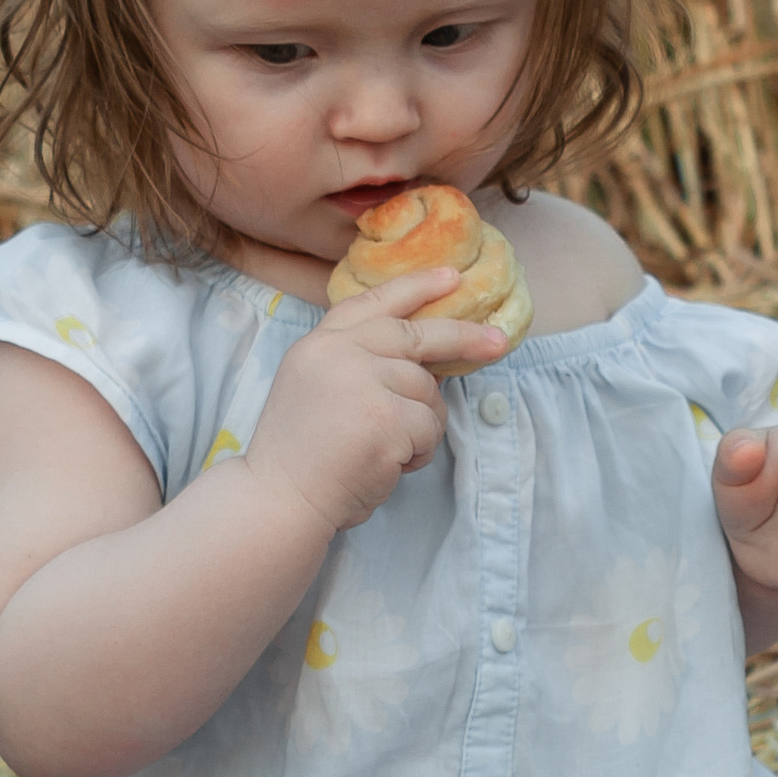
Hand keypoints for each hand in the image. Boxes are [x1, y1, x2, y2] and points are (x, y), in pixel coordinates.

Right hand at [241, 269, 507, 534]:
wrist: (280, 500)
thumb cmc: (302, 458)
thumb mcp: (320, 392)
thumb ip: (360, 365)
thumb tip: (428, 361)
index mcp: (318, 345)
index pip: (371, 303)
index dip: (414, 288)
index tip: (450, 276)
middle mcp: (338, 354)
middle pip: (415, 335)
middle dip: (463, 337)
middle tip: (497, 342)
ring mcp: (361, 382)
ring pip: (427, 391)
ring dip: (421, 426)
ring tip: (387, 450)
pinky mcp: (384, 417)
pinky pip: (429, 427)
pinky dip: (418, 452)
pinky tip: (387, 465)